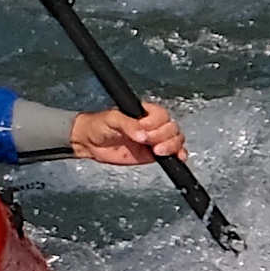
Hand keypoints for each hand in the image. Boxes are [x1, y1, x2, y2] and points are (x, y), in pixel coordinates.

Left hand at [65, 99, 186, 169]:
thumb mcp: (112, 119)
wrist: (90, 143)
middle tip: (146, 142)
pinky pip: (174, 153)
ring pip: (176, 139)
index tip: (143, 130)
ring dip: (172, 145)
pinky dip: (179, 154)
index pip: (161, 115)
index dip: (155, 123)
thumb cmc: (99, 125)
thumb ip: (128, 125)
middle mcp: (152, 125)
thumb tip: (142, 134)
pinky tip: (177, 157)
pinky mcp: (154, 154)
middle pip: (171, 127)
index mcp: (144, 112)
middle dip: (162, 136)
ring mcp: (154, 140)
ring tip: (157, 151)